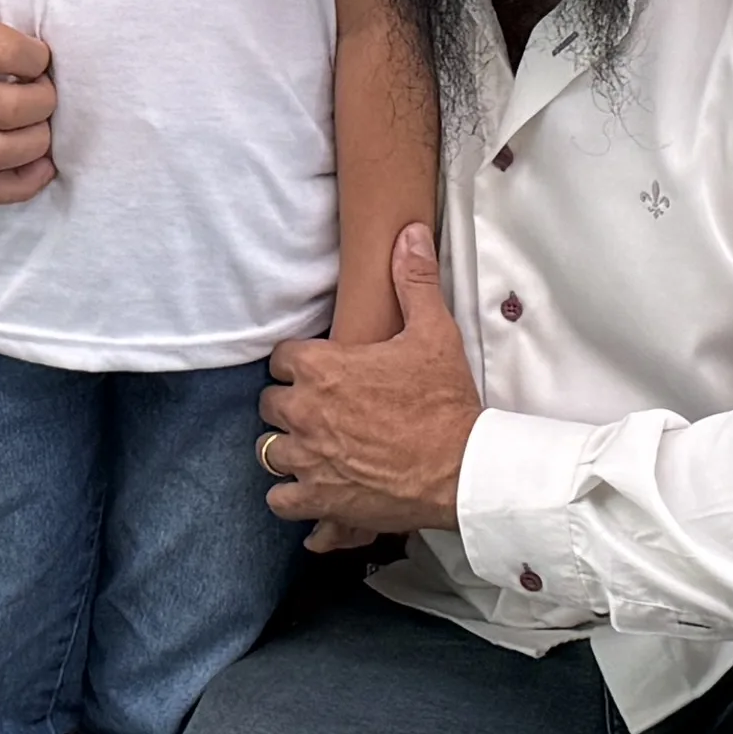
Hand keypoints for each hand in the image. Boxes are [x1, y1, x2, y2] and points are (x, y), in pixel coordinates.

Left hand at [262, 224, 480, 541]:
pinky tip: (311, 491)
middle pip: (269, 405)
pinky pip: (281, 500)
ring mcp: (308, 460)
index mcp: (321, 369)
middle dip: (290, 406)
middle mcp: (304, 414)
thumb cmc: (445, 402)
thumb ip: (413, 281)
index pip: (280, 359)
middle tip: (319, 410)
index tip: (318, 371)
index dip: (299, 364)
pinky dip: (292, 496)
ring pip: (269, 451)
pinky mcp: (319, 500)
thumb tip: (409, 233)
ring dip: (288, 449)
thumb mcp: (434, 334)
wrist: (463, 468)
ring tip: (313, 449)